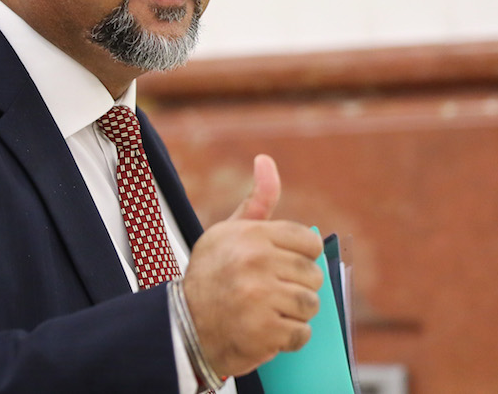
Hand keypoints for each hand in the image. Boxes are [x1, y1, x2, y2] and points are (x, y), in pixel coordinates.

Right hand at [182, 154, 323, 376]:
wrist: (184, 326)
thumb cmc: (212, 276)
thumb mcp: (229, 232)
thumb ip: (256, 200)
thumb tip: (265, 159)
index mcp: (250, 234)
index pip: (308, 242)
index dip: (300, 257)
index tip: (282, 267)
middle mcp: (254, 261)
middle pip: (312, 274)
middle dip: (298, 287)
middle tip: (272, 293)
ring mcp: (259, 296)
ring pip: (310, 303)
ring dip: (295, 313)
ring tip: (270, 310)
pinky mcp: (263, 330)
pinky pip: (302, 333)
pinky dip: (290, 337)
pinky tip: (268, 330)